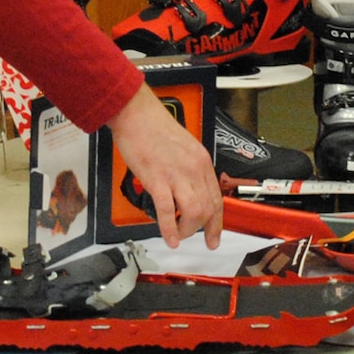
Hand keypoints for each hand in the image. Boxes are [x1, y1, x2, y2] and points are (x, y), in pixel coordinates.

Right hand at [108, 85, 221, 248]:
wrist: (137, 114)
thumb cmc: (155, 127)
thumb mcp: (185, 147)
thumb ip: (190, 168)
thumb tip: (189, 189)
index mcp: (202, 161)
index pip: (216, 198)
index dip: (216, 223)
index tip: (213, 237)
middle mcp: (194, 169)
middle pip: (208, 209)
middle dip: (201, 229)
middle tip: (192, 237)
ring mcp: (176, 174)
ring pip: (194, 213)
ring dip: (186, 230)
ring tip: (177, 235)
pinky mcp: (157, 178)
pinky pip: (167, 211)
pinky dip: (169, 229)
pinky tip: (168, 238)